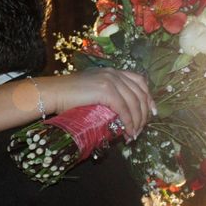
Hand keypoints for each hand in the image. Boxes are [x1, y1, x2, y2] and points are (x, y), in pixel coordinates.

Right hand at [39, 68, 155, 138]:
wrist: (54, 93)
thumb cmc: (66, 95)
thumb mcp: (90, 90)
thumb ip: (104, 94)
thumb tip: (115, 113)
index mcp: (111, 71)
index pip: (139, 81)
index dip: (148, 97)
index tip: (151, 112)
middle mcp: (114, 73)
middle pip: (140, 92)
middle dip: (145, 113)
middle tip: (143, 128)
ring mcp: (111, 80)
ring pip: (134, 102)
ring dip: (138, 121)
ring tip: (134, 134)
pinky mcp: (106, 91)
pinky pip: (124, 109)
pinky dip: (129, 122)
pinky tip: (128, 132)